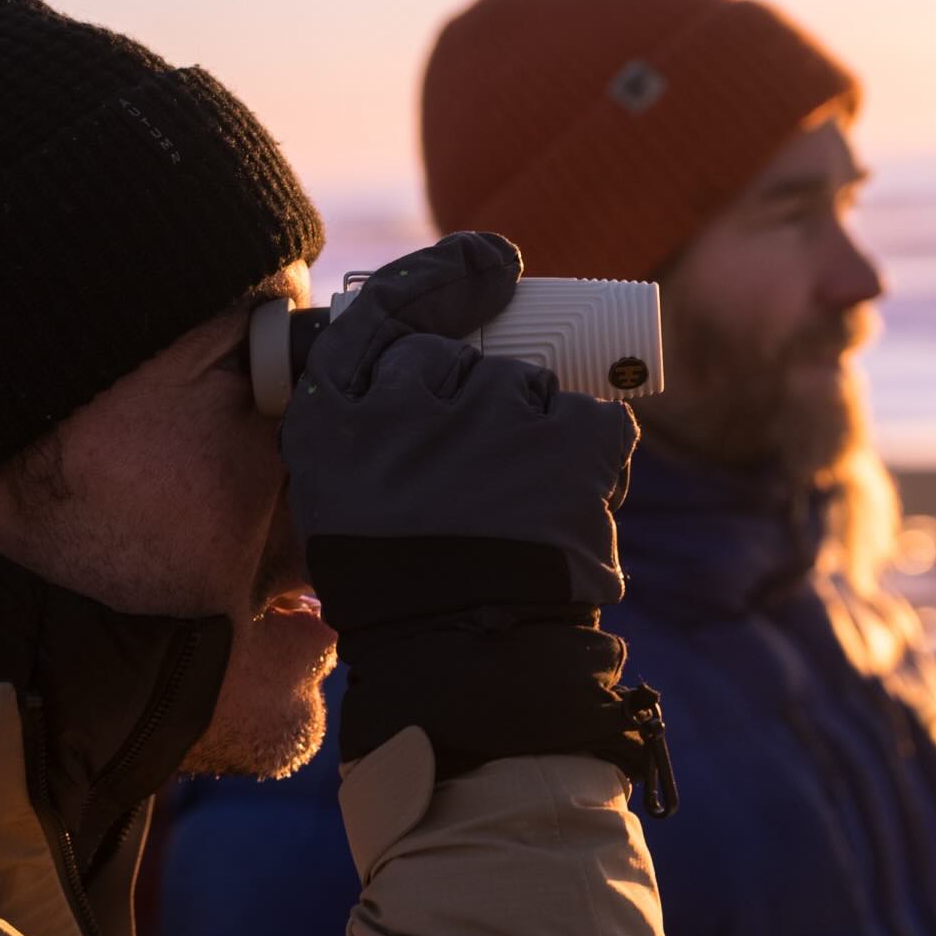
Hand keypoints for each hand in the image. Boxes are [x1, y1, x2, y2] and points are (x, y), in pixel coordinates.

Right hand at [280, 234, 671, 809]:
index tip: (489, 266)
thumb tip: (429, 371)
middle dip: (482, 405)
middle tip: (485, 484)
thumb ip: (373, 435)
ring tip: (521, 518)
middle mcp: (410, 401)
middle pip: (462, 360)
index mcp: (339, 420)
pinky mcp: (568, 439)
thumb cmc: (401, 603)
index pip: (380, 315)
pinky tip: (570, 511)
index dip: (437, 282)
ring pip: (530, 389)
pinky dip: (593, 458)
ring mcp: (494, 414)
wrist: (472, 669)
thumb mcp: (346, 511)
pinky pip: (596, 420)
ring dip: (535, 437)